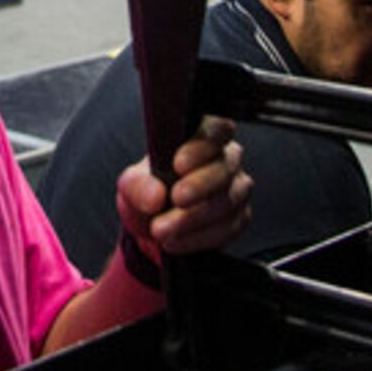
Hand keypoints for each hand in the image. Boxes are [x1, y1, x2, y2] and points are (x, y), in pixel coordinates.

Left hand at [116, 118, 253, 269]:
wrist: (154, 223)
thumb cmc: (149, 190)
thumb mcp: (132, 184)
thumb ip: (139, 185)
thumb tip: (155, 195)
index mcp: (203, 135)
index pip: (215, 130)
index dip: (200, 147)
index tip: (178, 165)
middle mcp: (226, 158)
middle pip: (225, 168)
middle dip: (199, 185)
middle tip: (174, 199)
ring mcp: (237, 188)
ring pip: (227, 200)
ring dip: (193, 218)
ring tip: (163, 228)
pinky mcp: (239, 218)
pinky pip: (227, 228)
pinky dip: (198, 237)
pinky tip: (176, 240)